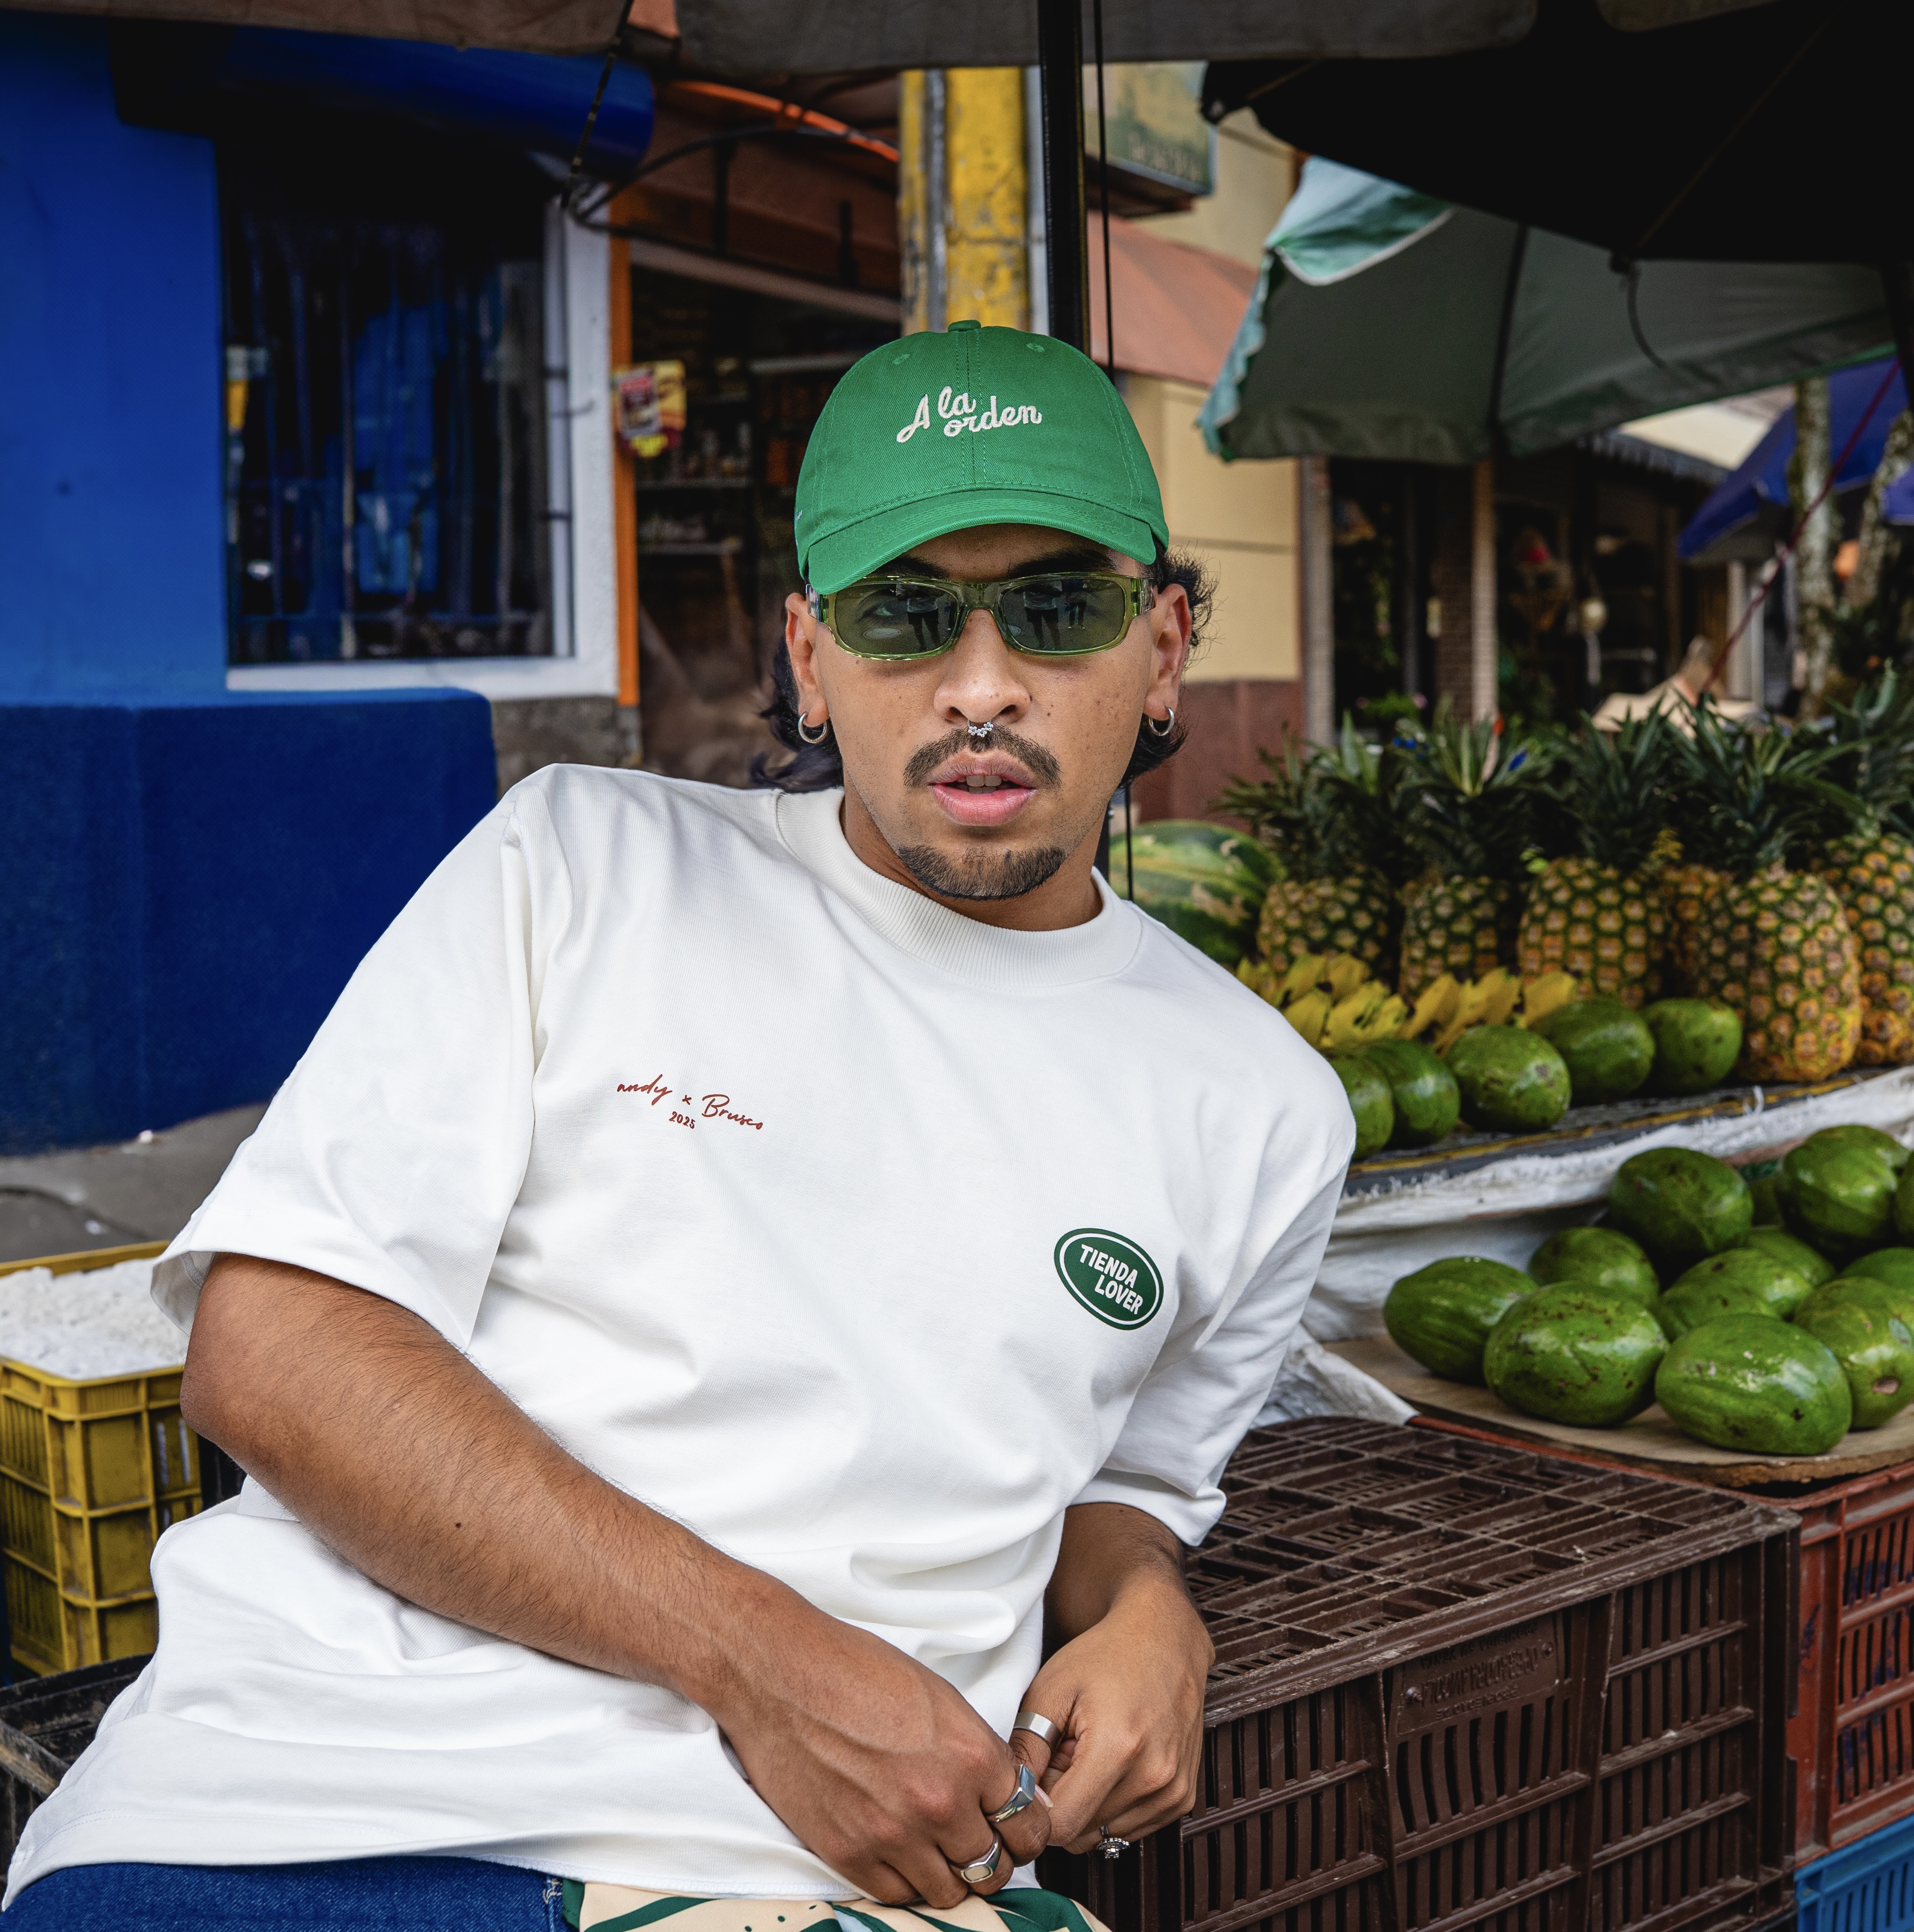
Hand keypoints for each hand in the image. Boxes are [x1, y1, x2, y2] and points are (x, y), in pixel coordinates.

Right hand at [703, 1594, 1051, 1906]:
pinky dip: (905, 1882)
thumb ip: (978, 1752)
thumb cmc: (859, 1671)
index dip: (1026, 1831)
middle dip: (993, 1858)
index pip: (1029, 1826)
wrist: (782, 1675)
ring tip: (936, 1850)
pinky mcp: (849, 1854)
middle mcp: (940, 1804)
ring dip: (949, 1875)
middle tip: (978, 1843)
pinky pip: (897, 1896)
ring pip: (949, 1893)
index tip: (1015, 1829)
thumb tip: (1007, 1794)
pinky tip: (901, 1855)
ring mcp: (893, 1835)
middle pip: (994, 1868)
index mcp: (972, 1757)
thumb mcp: (940, 1698)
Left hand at [1018, 1550, 1211, 1853]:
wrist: (1163, 1637)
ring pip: (1106, 1835)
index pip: (1062, 1826)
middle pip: (1084, 1834)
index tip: (1037, 1774)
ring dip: (1089, 1804)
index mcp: (1118, 1749)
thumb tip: (1013, 1801)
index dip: (1038, 1808)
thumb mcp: (1050, 1690)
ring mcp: (1174, 1791)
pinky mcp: (1183, 1797)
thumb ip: (1026, 1750)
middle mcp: (1154, 1777)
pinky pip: (1132, 1827)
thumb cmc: (1103, 1656)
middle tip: (1065, 1754)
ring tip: (1092, 1754)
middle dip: (1064, 1803)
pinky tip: (1114, 1762)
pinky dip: (1114, 1804)